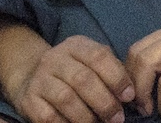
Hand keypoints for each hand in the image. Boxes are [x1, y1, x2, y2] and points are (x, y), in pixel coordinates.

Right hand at [0, 25, 134, 122]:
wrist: (30, 75)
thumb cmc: (72, 72)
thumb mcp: (89, 62)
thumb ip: (110, 70)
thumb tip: (131, 93)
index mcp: (75, 45)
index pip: (99, 56)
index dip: (117, 77)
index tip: (129, 97)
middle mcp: (55, 58)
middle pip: (83, 79)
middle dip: (105, 102)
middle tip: (117, 119)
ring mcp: (39, 79)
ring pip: (66, 98)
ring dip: (88, 117)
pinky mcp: (28, 100)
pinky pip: (49, 117)